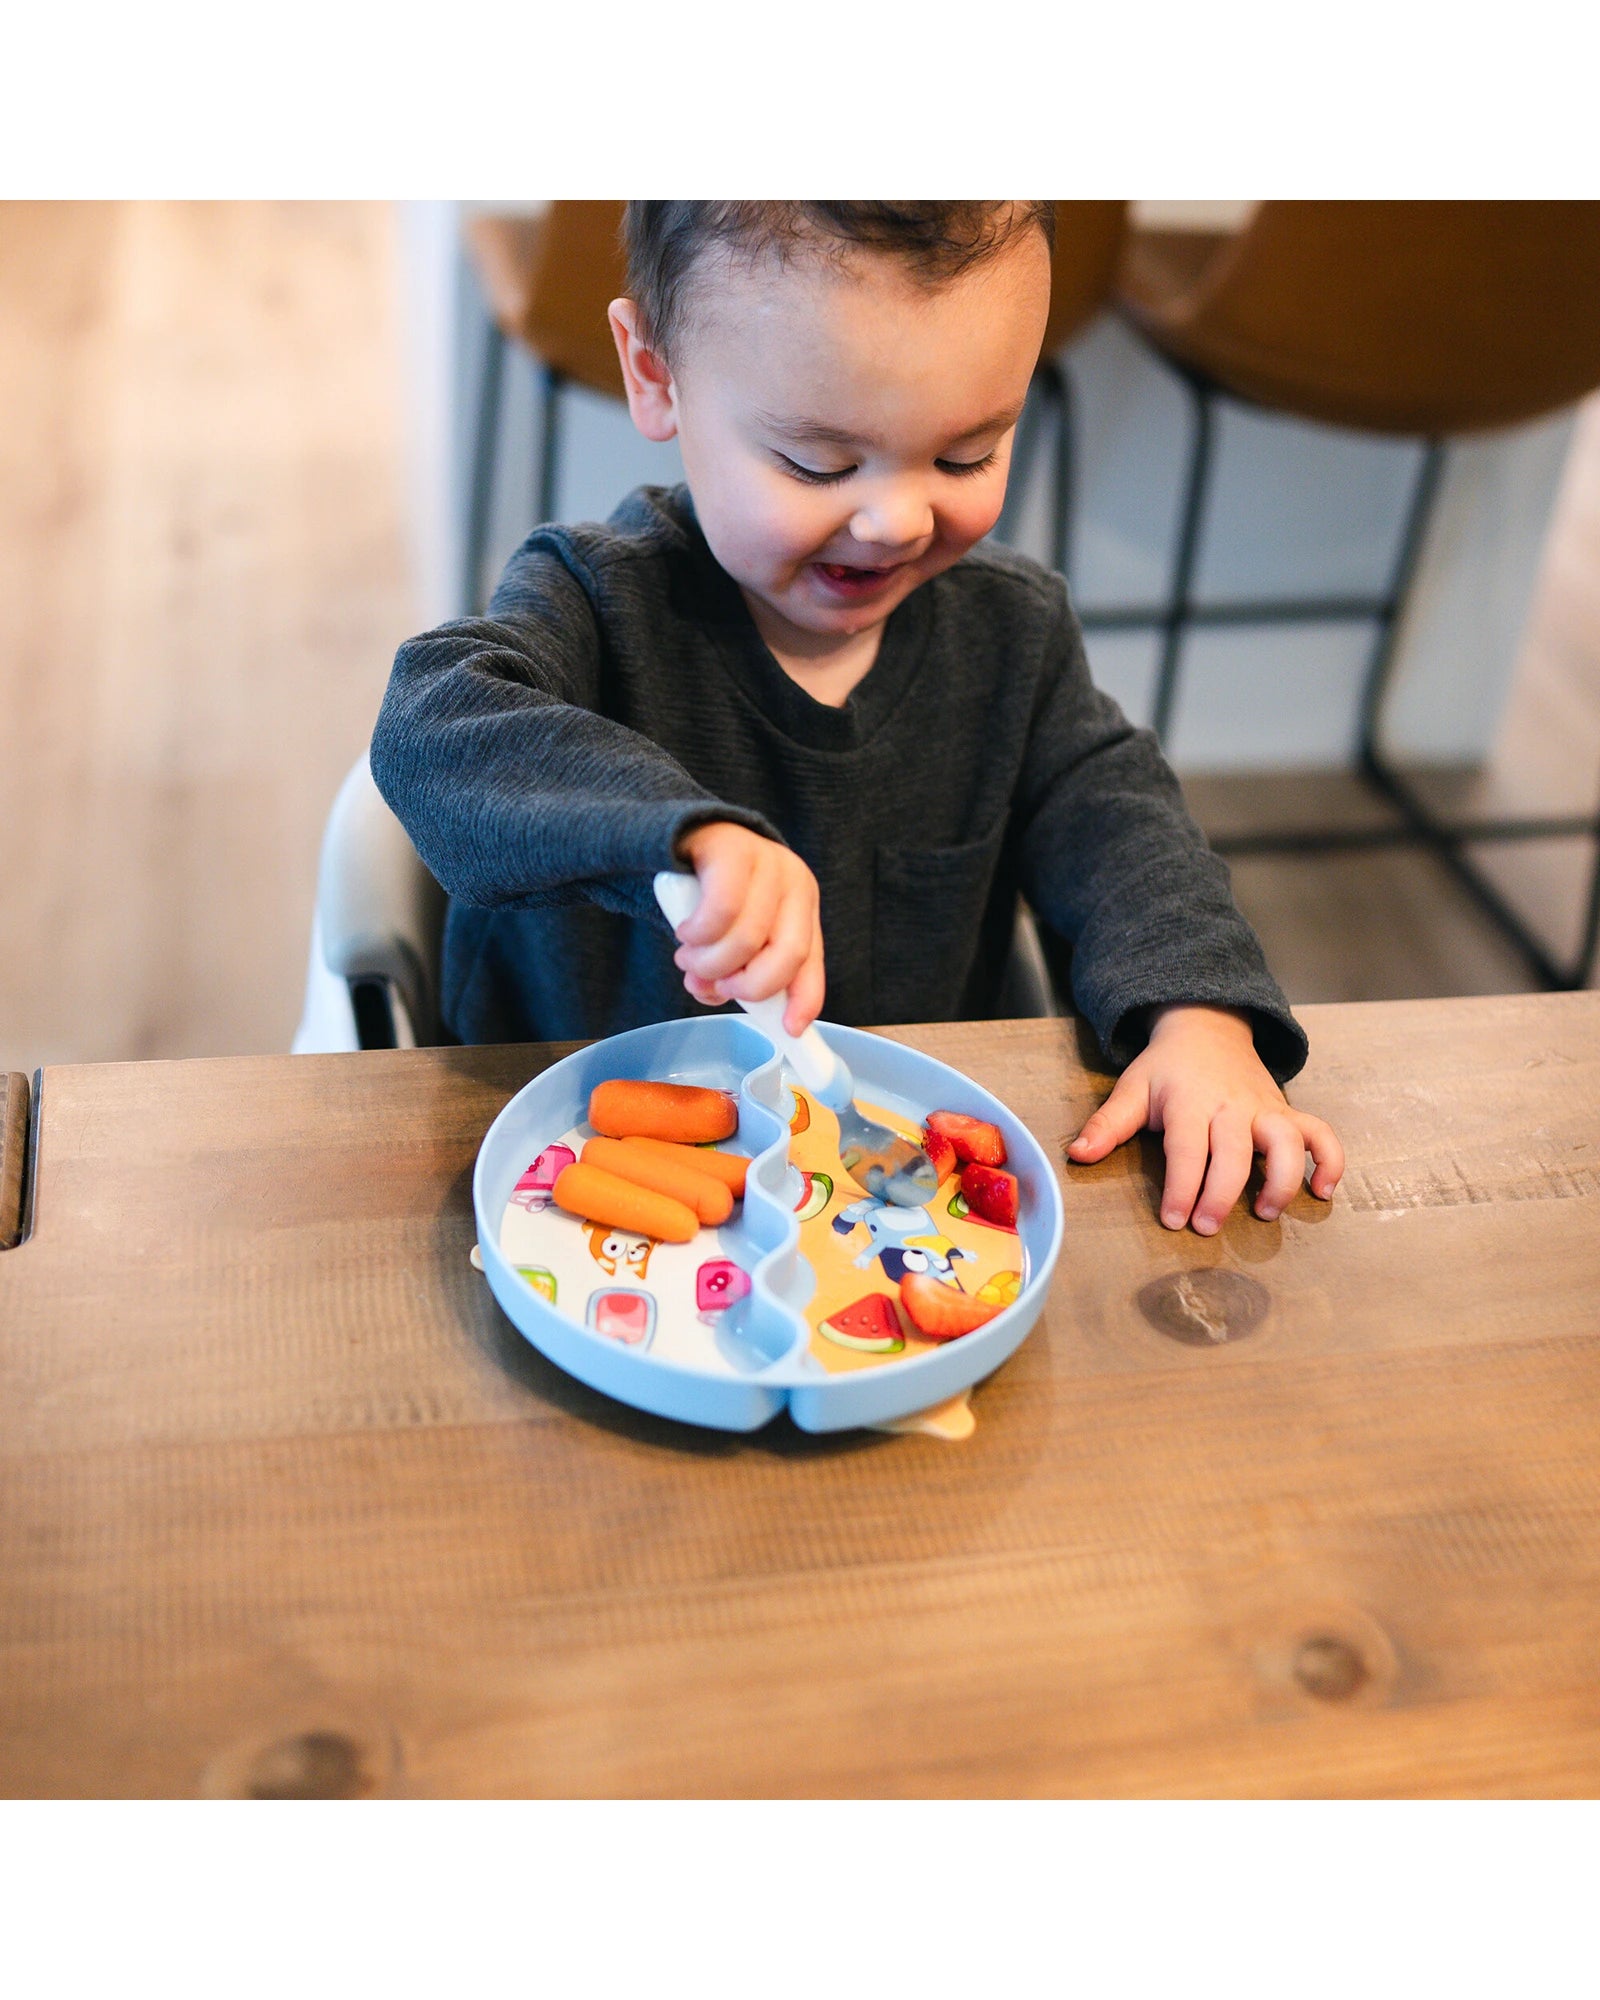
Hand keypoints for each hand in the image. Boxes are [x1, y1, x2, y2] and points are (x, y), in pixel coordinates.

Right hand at [670, 822, 824, 1036]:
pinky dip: (698, 934)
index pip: (812, 962)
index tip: (791, 1030)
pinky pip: (720, 912)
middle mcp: (794, 884)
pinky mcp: (733, 850)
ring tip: (688, 957)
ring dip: (710, 962)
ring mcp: (767, 862)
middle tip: (717, 984)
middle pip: (787, 954)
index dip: (804, 1000)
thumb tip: (713, 993)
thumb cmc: (711, 892)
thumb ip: (730, 970)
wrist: (684, 835)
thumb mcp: (731, 937)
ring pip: (748, 939)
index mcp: (801, 909)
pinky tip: (685, 931)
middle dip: (747, 984)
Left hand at [1065, 1004, 1344, 1233]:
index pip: (1187, 1147)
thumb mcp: (1131, 1088)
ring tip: (1265, 1212)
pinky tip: (1322, 1192)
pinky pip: (1320, 1133)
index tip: (1173, 1219)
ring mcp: (1264, 1109)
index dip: (1181, 1185)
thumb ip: (1107, 1124)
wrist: (1207, 1027)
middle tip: (1207, 1227)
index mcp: (1190, 1101)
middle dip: (1223, 1192)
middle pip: (1234, 1151)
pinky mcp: (1286, 1112)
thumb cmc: (1166, 1068)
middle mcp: (1231, 1105)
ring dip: (1282, 1179)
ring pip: (1287, 1141)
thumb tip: (1077, 1155)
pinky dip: (1329, 1160)